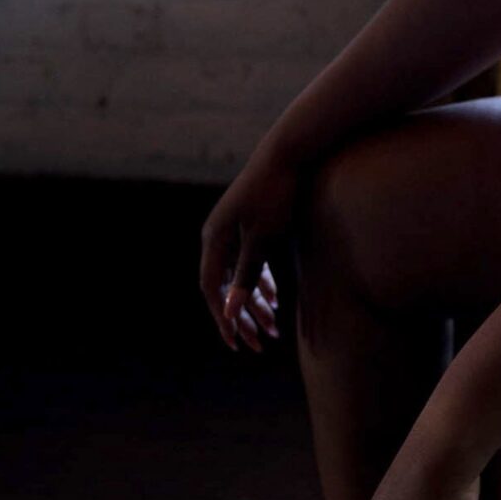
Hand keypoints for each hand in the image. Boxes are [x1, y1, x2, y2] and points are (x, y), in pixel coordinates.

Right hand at [200, 144, 298, 350]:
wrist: (288, 154)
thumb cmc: (275, 195)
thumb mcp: (262, 239)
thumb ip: (246, 275)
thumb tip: (231, 311)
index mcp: (214, 240)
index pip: (212, 289)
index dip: (223, 318)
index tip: (237, 342)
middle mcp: (217, 237)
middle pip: (224, 287)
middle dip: (241, 317)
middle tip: (258, 344)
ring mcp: (232, 230)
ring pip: (238, 276)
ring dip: (254, 303)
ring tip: (272, 329)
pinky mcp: (248, 226)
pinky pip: (249, 262)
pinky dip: (261, 283)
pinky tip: (276, 301)